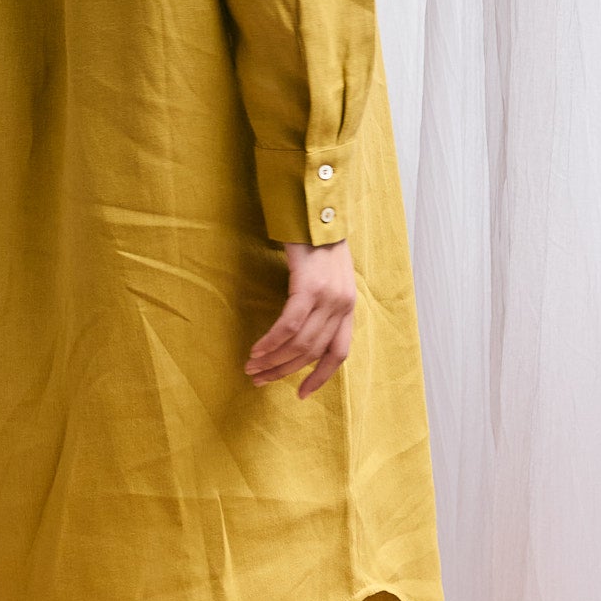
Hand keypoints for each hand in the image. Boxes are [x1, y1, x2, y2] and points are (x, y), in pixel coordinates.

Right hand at [246, 238, 355, 399]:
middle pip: (312, 353)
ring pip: (299, 343)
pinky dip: (271, 342)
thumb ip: (322, 302)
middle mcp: (342, 305)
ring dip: (272, 360)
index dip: (319, 377)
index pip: (338, 353)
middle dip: (284, 371)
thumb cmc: (315, 239)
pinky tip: (256, 349)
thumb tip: (301, 332)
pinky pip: (288, 325)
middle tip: (260, 379)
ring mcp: (328, 297)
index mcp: (348, 306)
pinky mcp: (309, 286)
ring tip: (252, 367)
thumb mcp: (328, 275)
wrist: (315, 206)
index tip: (301, 394)